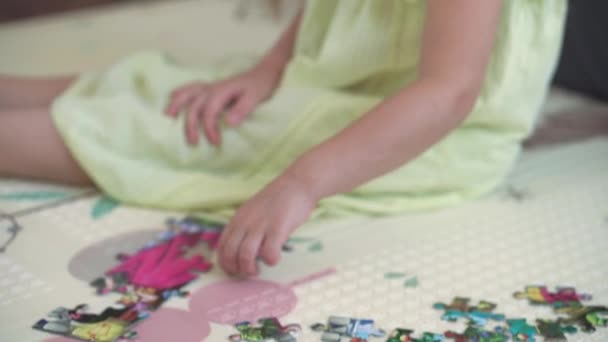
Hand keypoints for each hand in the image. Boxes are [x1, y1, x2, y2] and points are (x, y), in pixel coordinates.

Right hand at [165, 65, 280, 145]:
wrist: (265, 72)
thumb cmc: (262, 85)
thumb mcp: (256, 97)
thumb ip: (242, 109)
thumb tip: (228, 123)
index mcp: (222, 91)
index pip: (209, 112)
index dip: (210, 129)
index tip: (216, 143)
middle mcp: (213, 88)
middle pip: (194, 106)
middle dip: (191, 125)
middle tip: (193, 143)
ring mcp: (211, 87)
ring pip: (188, 93)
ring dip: (177, 104)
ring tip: (168, 118)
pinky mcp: (212, 88)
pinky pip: (192, 88)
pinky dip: (181, 93)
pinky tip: (173, 98)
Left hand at [217, 172, 317, 275]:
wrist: (296, 184)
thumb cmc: (277, 201)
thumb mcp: (252, 212)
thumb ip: (244, 228)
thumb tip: (239, 252)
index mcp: (237, 220)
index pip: (221, 248)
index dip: (226, 263)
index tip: (235, 270)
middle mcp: (245, 223)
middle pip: (229, 254)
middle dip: (236, 269)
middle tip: (248, 271)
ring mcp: (261, 225)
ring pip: (245, 256)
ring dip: (250, 268)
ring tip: (259, 269)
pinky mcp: (278, 228)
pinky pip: (269, 253)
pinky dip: (271, 260)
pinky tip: (275, 256)